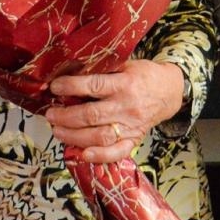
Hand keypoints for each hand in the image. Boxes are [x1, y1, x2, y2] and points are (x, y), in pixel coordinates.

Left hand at [45, 60, 185, 163]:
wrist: (169, 92)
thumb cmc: (143, 75)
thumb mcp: (125, 63)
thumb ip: (103, 69)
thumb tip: (71, 70)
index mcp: (125, 83)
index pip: (94, 86)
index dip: (71, 87)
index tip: (54, 87)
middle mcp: (127, 106)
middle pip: (92, 115)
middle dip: (66, 116)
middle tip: (50, 114)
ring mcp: (131, 126)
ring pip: (99, 136)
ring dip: (74, 136)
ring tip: (57, 130)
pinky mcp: (135, 139)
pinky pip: (117, 152)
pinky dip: (99, 156)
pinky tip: (82, 154)